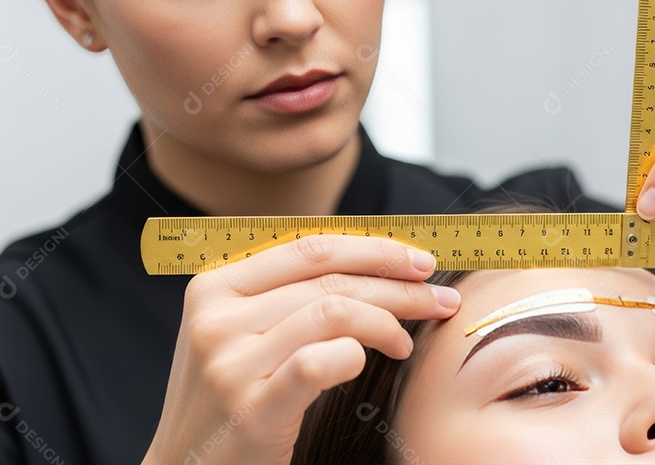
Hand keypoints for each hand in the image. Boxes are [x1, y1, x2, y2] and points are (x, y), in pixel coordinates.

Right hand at [142, 235, 457, 464]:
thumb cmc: (231, 398)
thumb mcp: (242, 333)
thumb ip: (289, 294)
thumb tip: (376, 260)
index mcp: (215, 286)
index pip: (311, 247)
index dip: (375, 249)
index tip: (420, 260)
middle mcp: (216, 317)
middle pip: (331, 279)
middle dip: (399, 285)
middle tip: (439, 299)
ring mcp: (229, 362)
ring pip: (334, 312)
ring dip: (387, 323)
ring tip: (403, 342)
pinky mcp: (250, 407)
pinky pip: (322, 361)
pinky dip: (356, 355)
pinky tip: (370, 363)